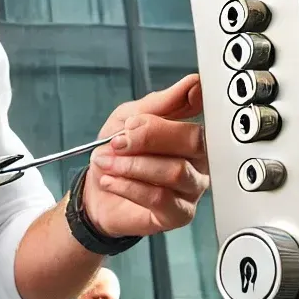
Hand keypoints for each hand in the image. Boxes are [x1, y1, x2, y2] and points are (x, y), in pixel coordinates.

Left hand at [83, 75, 208, 237]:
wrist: (96, 194)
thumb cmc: (117, 154)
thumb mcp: (127, 119)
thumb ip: (158, 104)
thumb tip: (191, 84)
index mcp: (190, 130)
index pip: (201, 111)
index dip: (179, 105)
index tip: (143, 113)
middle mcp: (199, 159)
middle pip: (193, 140)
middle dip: (150, 137)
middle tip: (118, 141)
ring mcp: (193, 187)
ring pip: (176, 171)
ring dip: (133, 165)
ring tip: (107, 162)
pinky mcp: (180, 214)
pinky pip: (161, 198)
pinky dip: (129, 187)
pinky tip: (111, 181)